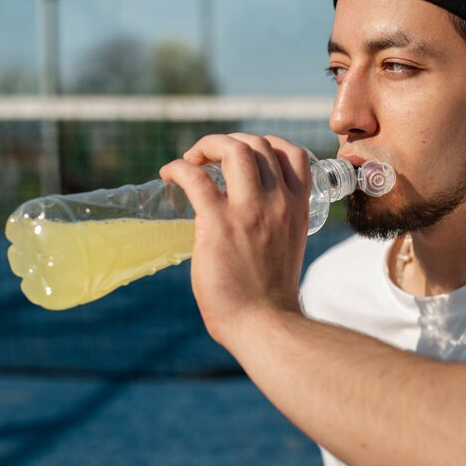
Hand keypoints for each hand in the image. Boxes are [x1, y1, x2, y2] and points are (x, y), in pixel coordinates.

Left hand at [159, 133, 311, 347]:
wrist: (264, 324)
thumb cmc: (271, 297)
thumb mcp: (288, 246)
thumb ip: (274, 224)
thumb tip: (247, 219)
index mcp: (297, 208)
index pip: (293, 154)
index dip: (268, 144)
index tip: (247, 154)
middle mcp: (277, 201)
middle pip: (258, 144)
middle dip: (230, 141)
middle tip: (209, 158)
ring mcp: (249, 210)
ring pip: (233, 149)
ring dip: (207, 145)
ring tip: (191, 159)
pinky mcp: (218, 222)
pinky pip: (195, 178)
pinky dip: (178, 168)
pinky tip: (168, 175)